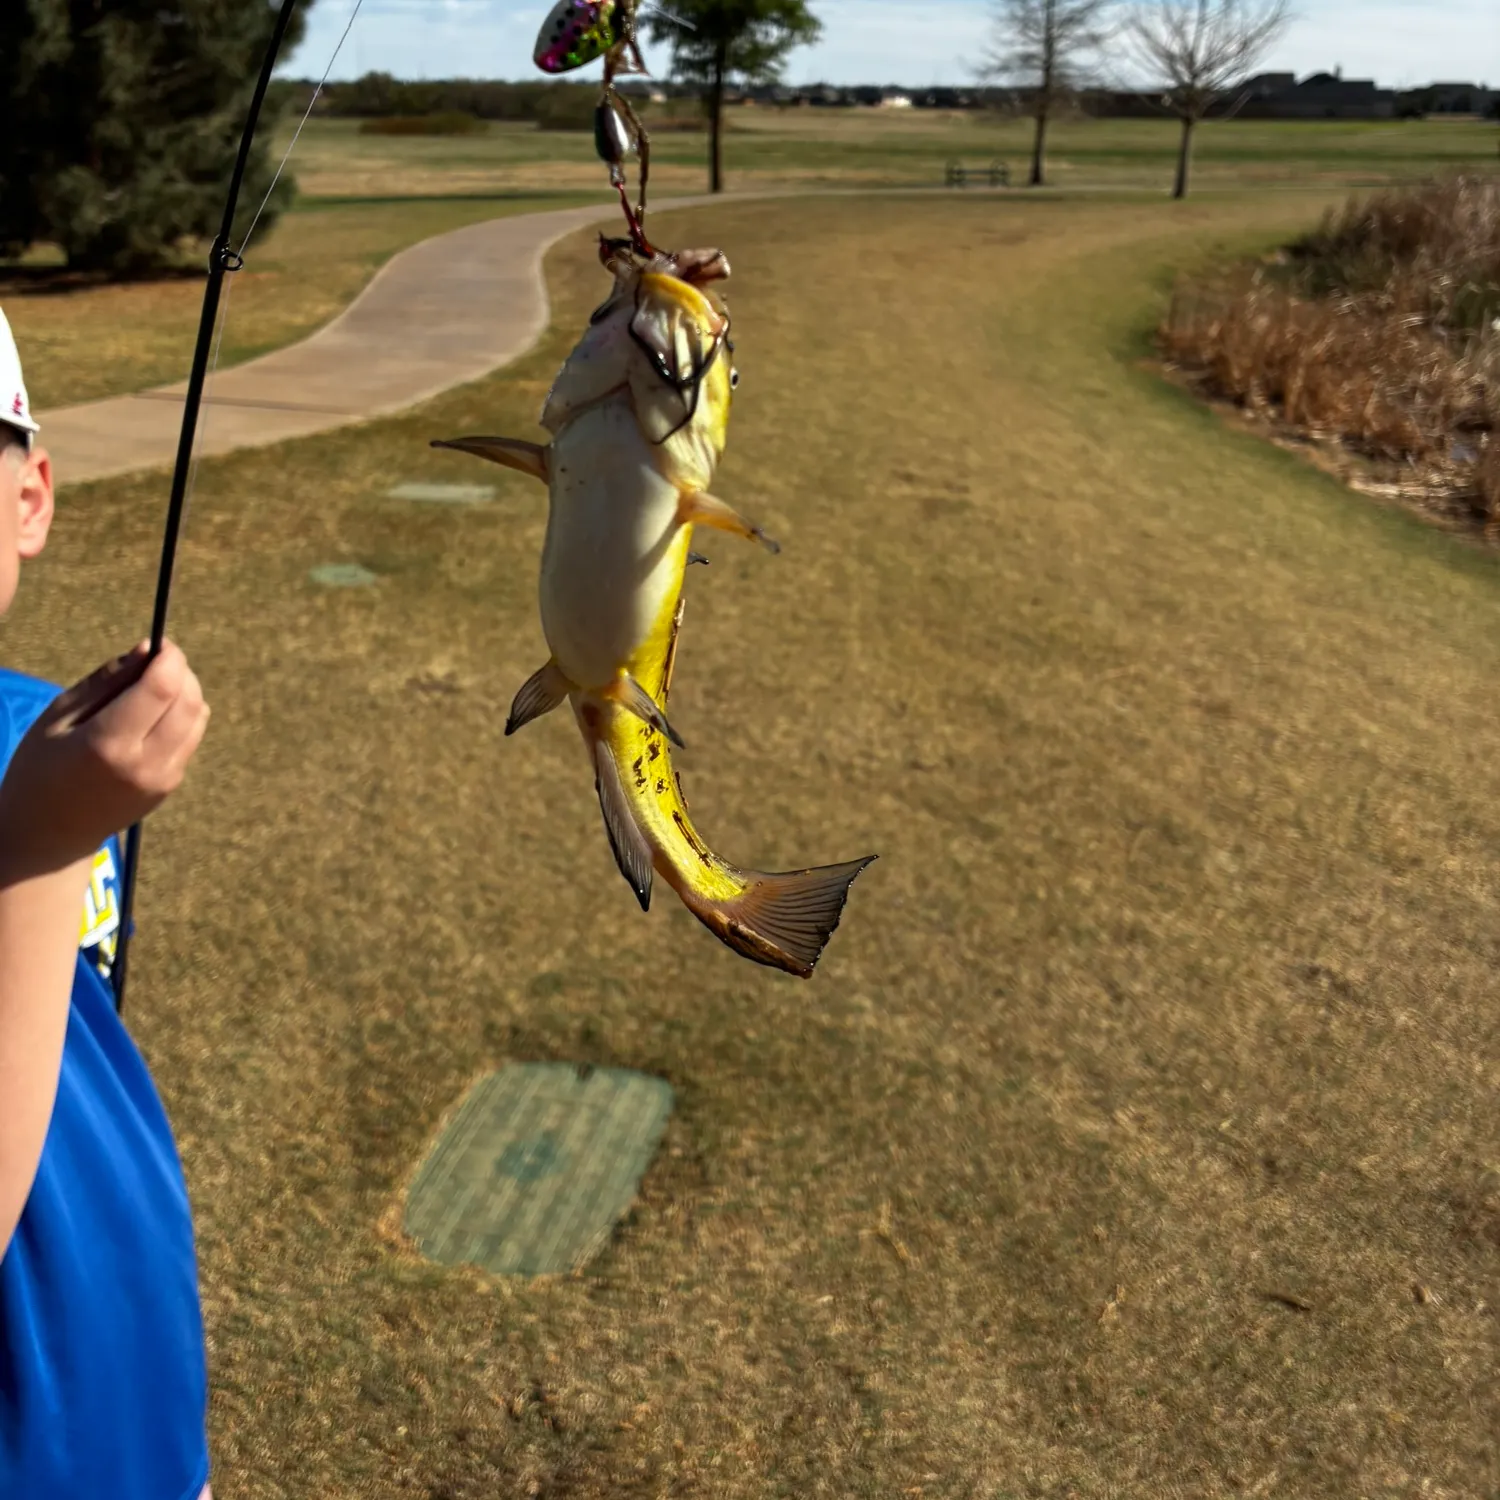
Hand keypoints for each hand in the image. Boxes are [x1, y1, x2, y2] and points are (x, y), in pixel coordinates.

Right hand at [0, 641, 209, 883]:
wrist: (48, 833)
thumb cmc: (41, 767)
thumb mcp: (59, 717)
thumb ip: (107, 681)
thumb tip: (148, 649)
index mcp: (108, 745)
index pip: (162, 689)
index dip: (170, 658)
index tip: (162, 643)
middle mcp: (145, 764)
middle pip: (189, 702)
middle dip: (182, 672)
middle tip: (160, 659)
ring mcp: (163, 779)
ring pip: (197, 719)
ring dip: (186, 692)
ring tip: (154, 686)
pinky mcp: (171, 786)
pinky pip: (190, 738)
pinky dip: (182, 716)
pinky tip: (153, 715)